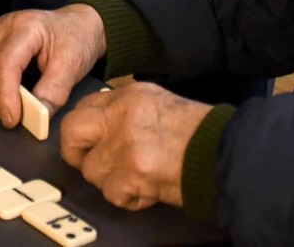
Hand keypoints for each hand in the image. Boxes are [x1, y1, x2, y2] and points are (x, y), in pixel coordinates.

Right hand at [0, 3, 105, 124]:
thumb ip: (54, 91)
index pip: (4, 62)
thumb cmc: (75, 40)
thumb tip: (36, 119)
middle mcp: (2, 29)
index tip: (12, 119)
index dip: (4, 94)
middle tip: (1, 116)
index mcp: (25, 28)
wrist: (77, 25)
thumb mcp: (73, 64)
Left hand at [57, 81, 210, 211]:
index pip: (84, 107)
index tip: (90, 142)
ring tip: (136, 178)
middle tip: (90, 162)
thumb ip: (126, 111)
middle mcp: (121, 115)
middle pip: (71, 131)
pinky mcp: (131, 173)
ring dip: (110, 181)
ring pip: (91, 170)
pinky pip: (112, 193)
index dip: (84, 130)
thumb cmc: (197, 133)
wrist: (222, 153)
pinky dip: (129, 198)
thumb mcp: (157, 103)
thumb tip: (103, 126)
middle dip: (75, 152)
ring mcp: (124, 144)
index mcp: (128, 95)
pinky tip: (148, 190)